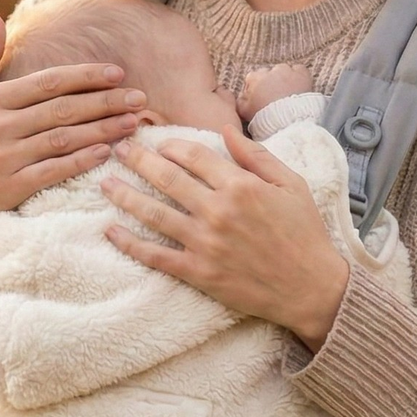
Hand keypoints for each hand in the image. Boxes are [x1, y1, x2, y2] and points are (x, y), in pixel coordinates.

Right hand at [0, 14, 148, 284]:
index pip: (46, 83)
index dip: (84, 76)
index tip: (117, 72)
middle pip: (62, 110)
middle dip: (105, 102)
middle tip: (140, 97)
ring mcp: (4, 159)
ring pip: (63, 139)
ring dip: (103, 130)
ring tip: (134, 123)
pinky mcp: (9, 189)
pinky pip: (54, 171)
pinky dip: (82, 161)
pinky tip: (108, 152)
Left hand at [99, 125, 348, 351]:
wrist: (311, 288)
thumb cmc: (304, 233)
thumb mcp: (291, 184)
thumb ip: (256, 155)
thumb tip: (225, 128)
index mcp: (241, 186)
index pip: (194, 155)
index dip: (172, 145)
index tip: (158, 142)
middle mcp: (218, 211)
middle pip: (167, 178)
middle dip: (138, 160)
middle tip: (117, 149)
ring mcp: (205, 243)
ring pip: (154, 214)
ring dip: (125, 196)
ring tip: (104, 184)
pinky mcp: (199, 272)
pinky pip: (156, 256)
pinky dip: (130, 243)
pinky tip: (111, 231)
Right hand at [238, 63, 314, 123]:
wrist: (288, 121)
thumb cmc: (265, 117)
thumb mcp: (244, 112)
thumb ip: (239, 101)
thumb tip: (241, 96)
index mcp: (255, 78)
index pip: (252, 78)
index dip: (256, 88)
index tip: (260, 97)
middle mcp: (270, 71)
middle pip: (268, 73)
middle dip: (271, 82)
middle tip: (274, 97)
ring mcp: (286, 71)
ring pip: (284, 70)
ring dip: (284, 79)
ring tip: (287, 93)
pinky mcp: (301, 74)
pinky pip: (299, 70)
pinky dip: (298, 76)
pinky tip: (298, 87)